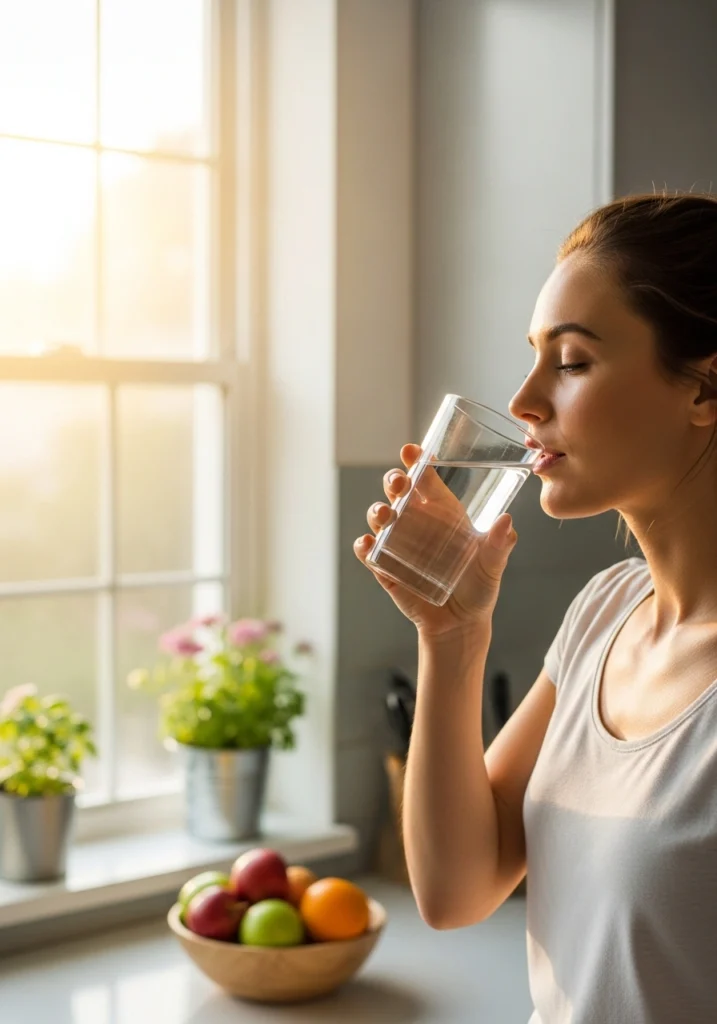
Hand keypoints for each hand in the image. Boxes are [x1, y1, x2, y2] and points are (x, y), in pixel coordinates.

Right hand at [354, 444, 517, 637]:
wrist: (460, 625)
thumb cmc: (479, 589)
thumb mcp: (492, 566)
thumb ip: (498, 545)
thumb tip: (507, 522)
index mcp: (443, 513)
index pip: (426, 480)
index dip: (417, 462)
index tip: (412, 450)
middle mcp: (417, 523)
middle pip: (398, 492)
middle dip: (393, 481)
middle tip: (399, 483)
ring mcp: (399, 544)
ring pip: (379, 518)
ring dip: (377, 511)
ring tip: (384, 515)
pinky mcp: (386, 568)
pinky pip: (368, 552)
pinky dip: (364, 546)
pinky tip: (367, 544)